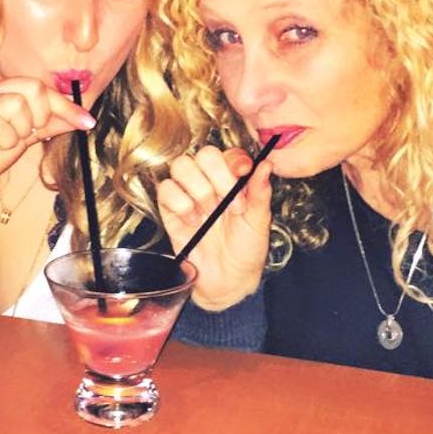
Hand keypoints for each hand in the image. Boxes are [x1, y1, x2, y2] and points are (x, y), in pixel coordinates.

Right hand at [0, 78, 95, 213]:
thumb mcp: (27, 134)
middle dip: (39, 117)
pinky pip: (1, 129)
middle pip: (32, 89)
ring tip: (6, 141)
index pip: (41, 87)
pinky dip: (5, 142)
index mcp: (0, 86)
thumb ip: (51, 123)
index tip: (87, 121)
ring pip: (17, 108)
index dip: (66, 106)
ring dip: (19, 133)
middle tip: (28, 134)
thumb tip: (84, 118)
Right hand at [157, 146, 272, 310]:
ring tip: (210, 213)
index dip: (234, 158)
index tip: (243, 171)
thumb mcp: (259, 221)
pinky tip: (193, 221)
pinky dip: (180, 203)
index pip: (228, 153)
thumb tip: (266, 164)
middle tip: (229, 202)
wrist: (228, 280)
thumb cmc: (246, 248)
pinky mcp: (169, 209)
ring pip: (182, 166)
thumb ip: (260, 192)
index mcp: (232, 178)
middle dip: (218, 176)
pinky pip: (166, 189)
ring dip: (199, 189)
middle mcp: (209, 181)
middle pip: (204, 154)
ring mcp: (188, 193)